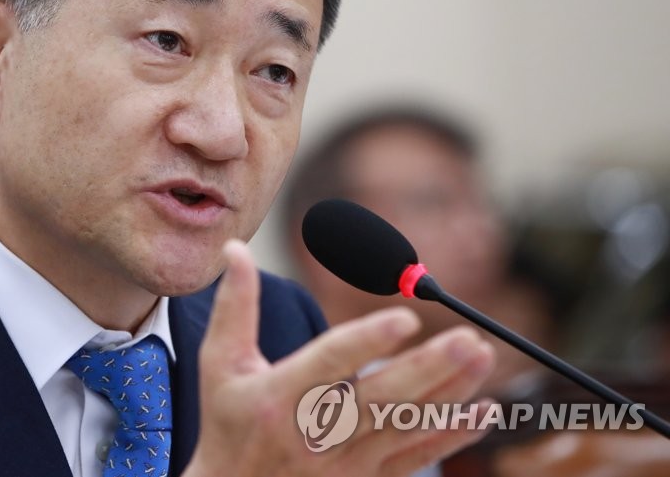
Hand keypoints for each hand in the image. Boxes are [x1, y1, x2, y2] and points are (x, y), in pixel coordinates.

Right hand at [183, 240, 495, 476]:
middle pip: (381, 398)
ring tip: (481, 357)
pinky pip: (417, 458)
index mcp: (279, 397)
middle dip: (429, 369)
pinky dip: (453, 435)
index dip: (367, 340)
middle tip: (468, 339)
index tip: (405, 318)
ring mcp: (345, 463)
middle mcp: (315, 433)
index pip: (329, 364)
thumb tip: (236, 247)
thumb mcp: (220, 363)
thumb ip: (235, 306)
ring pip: (407, 426)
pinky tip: (483, 409)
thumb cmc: (228, 421)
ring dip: (450, 394)